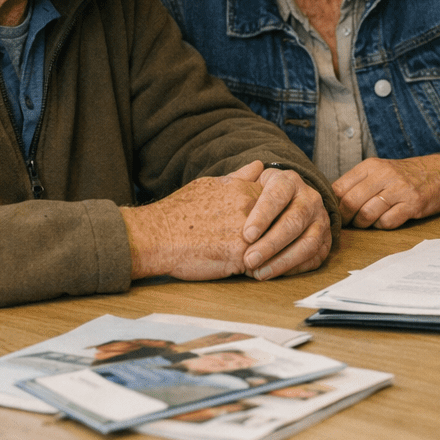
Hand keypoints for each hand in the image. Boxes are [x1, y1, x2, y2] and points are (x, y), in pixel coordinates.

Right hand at [121, 161, 330, 281]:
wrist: (156, 236)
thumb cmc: (178, 212)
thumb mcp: (210, 184)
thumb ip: (239, 177)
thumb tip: (259, 165)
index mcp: (245, 190)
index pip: (279, 202)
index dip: (277, 217)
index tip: (274, 227)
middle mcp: (250, 210)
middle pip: (283, 224)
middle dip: (283, 237)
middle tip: (275, 247)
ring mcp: (247, 234)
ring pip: (277, 247)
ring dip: (276, 256)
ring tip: (266, 261)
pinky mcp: (240, 258)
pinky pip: (263, 266)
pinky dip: (263, 271)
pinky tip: (256, 274)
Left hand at [334, 155, 439, 228]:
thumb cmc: (405, 175)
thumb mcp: (380, 170)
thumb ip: (358, 183)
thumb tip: (332, 203)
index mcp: (371, 166)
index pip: (339, 187)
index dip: (334, 205)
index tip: (336, 214)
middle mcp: (384, 175)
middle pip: (350, 203)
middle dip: (346, 218)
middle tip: (350, 223)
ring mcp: (399, 189)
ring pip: (367, 214)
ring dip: (364, 224)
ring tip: (368, 222)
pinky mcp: (412, 204)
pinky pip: (387, 222)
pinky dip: (382, 226)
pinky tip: (387, 220)